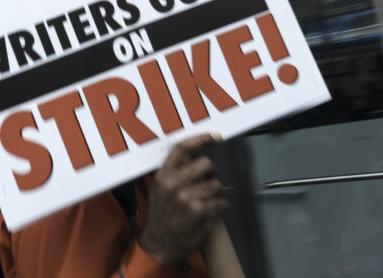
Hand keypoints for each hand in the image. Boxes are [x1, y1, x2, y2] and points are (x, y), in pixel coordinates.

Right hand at [138, 133, 226, 266]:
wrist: (159, 245)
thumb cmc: (162, 216)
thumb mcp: (159, 189)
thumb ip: (174, 172)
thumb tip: (197, 155)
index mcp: (163, 175)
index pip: (183, 148)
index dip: (202, 139)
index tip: (216, 137)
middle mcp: (173, 183)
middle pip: (207, 164)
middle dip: (212, 174)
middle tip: (208, 184)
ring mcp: (186, 197)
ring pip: (217, 185)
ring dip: (217, 194)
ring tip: (208, 202)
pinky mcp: (199, 212)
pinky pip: (222, 203)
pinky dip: (221, 208)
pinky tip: (212, 212)